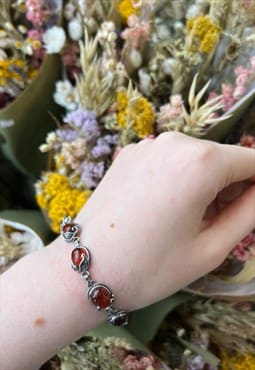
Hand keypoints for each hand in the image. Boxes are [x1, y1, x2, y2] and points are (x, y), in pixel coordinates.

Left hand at [77, 132, 254, 309]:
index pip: (252, 160)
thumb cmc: (149, 267)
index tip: (250, 209)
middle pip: (222, 159)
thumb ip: (249, 213)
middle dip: (233, 187)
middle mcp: (173, 142)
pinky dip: (179, 179)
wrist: (83, 269)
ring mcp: (147, 145)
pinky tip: (165, 208)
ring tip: (191, 221)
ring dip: (206, 184)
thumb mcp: (211, 248)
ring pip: (196, 159)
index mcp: (199, 161)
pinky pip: (169, 161)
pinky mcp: (129, 154)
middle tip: (221, 225)